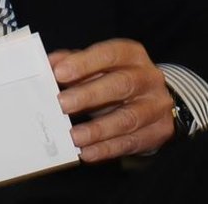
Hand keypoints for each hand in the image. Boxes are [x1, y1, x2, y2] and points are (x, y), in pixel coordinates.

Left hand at [50, 39, 173, 162]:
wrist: (153, 98)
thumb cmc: (116, 77)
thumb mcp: (97, 64)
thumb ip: (74, 61)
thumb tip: (49, 64)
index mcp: (131, 54)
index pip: (109, 54)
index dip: (84, 63)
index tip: (59, 73)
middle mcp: (148, 77)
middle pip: (121, 85)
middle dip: (89, 95)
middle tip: (62, 104)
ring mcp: (156, 106)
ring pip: (128, 118)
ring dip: (98, 129)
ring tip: (74, 136)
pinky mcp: (158, 131)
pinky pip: (131, 142)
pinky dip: (107, 149)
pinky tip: (87, 152)